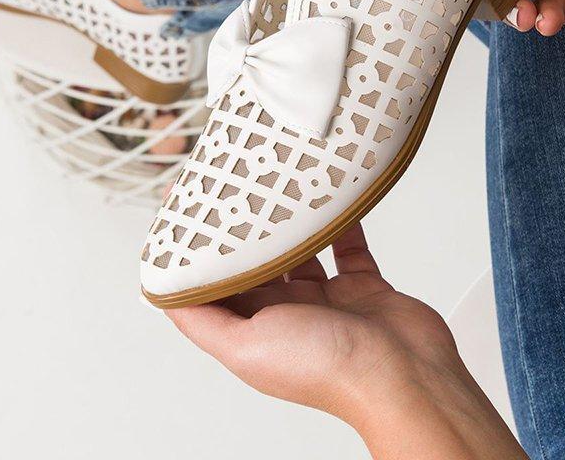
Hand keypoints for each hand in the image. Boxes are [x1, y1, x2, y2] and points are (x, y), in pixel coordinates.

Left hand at [166, 225, 523, 458]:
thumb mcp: (246, 346)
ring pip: (301, 250)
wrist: (403, 375)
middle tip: (233, 191)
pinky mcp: (362, 286)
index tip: (188, 217)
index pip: (217, 289)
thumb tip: (161, 295)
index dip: (199, 256)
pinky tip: (329, 198)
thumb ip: (204, 321)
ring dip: (290, 224)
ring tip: (279, 190)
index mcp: (255, 331)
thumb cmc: (329, 371)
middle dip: (244, 232)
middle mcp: (288, 315)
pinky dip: (339, 222)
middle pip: (257, 263)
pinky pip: (346, 245)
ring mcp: (328, 300)